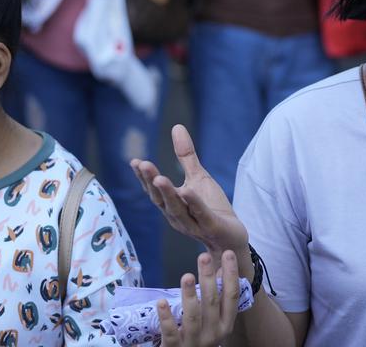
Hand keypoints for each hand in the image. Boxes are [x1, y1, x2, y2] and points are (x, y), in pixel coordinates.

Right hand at [131, 125, 249, 255]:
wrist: (231, 239)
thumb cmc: (211, 208)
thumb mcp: (198, 178)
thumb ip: (186, 156)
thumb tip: (176, 126)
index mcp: (171, 203)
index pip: (153, 190)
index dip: (143, 177)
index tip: (135, 162)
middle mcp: (177, 215)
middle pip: (160, 199)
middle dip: (150, 181)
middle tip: (142, 164)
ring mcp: (192, 223)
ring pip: (176, 208)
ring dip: (167, 193)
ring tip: (159, 178)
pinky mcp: (210, 226)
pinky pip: (200, 214)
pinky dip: (193, 203)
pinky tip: (187, 191)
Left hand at [157, 251, 241, 346]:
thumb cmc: (199, 337)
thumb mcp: (213, 320)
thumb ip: (217, 298)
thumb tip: (221, 270)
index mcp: (225, 324)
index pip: (231, 296)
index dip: (231, 275)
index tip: (229, 253)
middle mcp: (214, 334)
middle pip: (211, 303)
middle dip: (208, 278)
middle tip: (204, 256)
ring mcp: (194, 342)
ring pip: (193, 316)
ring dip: (190, 295)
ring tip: (187, 276)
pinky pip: (171, 332)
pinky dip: (166, 317)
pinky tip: (162, 302)